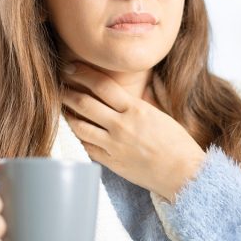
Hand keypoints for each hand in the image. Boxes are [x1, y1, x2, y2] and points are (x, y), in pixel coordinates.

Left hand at [61, 62, 205, 202]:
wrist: (182, 173)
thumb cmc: (176, 142)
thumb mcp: (160, 113)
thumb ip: (143, 99)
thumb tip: (135, 84)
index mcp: (136, 109)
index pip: (103, 85)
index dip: (83, 74)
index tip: (71, 67)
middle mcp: (122, 125)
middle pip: (85, 103)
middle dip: (67, 91)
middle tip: (58, 84)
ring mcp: (114, 145)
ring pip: (80, 126)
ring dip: (66, 114)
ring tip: (60, 106)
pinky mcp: (111, 162)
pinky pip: (86, 147)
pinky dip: (76, 136)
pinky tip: (72, 129)